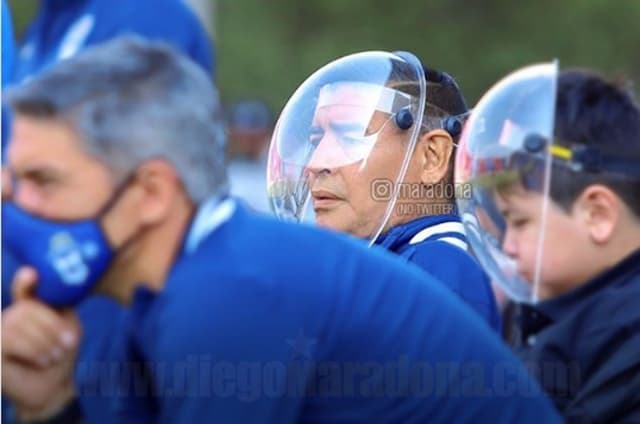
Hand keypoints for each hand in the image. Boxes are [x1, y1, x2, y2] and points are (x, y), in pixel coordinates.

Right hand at [1, 267, 81, 420]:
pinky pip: (9, 340)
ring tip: (55, 355)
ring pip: (17, 322)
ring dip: (43, 341)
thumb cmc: (60, 353)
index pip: (23, 289)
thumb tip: (51, 291)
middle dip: (51, 326)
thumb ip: (59, 308)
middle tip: (67, 344)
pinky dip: (31, 349)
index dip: (24, 281)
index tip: (31, 274)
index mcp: (29, 307)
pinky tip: (42, 360)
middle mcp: (10, 316)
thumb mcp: (68, 327)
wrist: (51, 386)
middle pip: (26, 307)